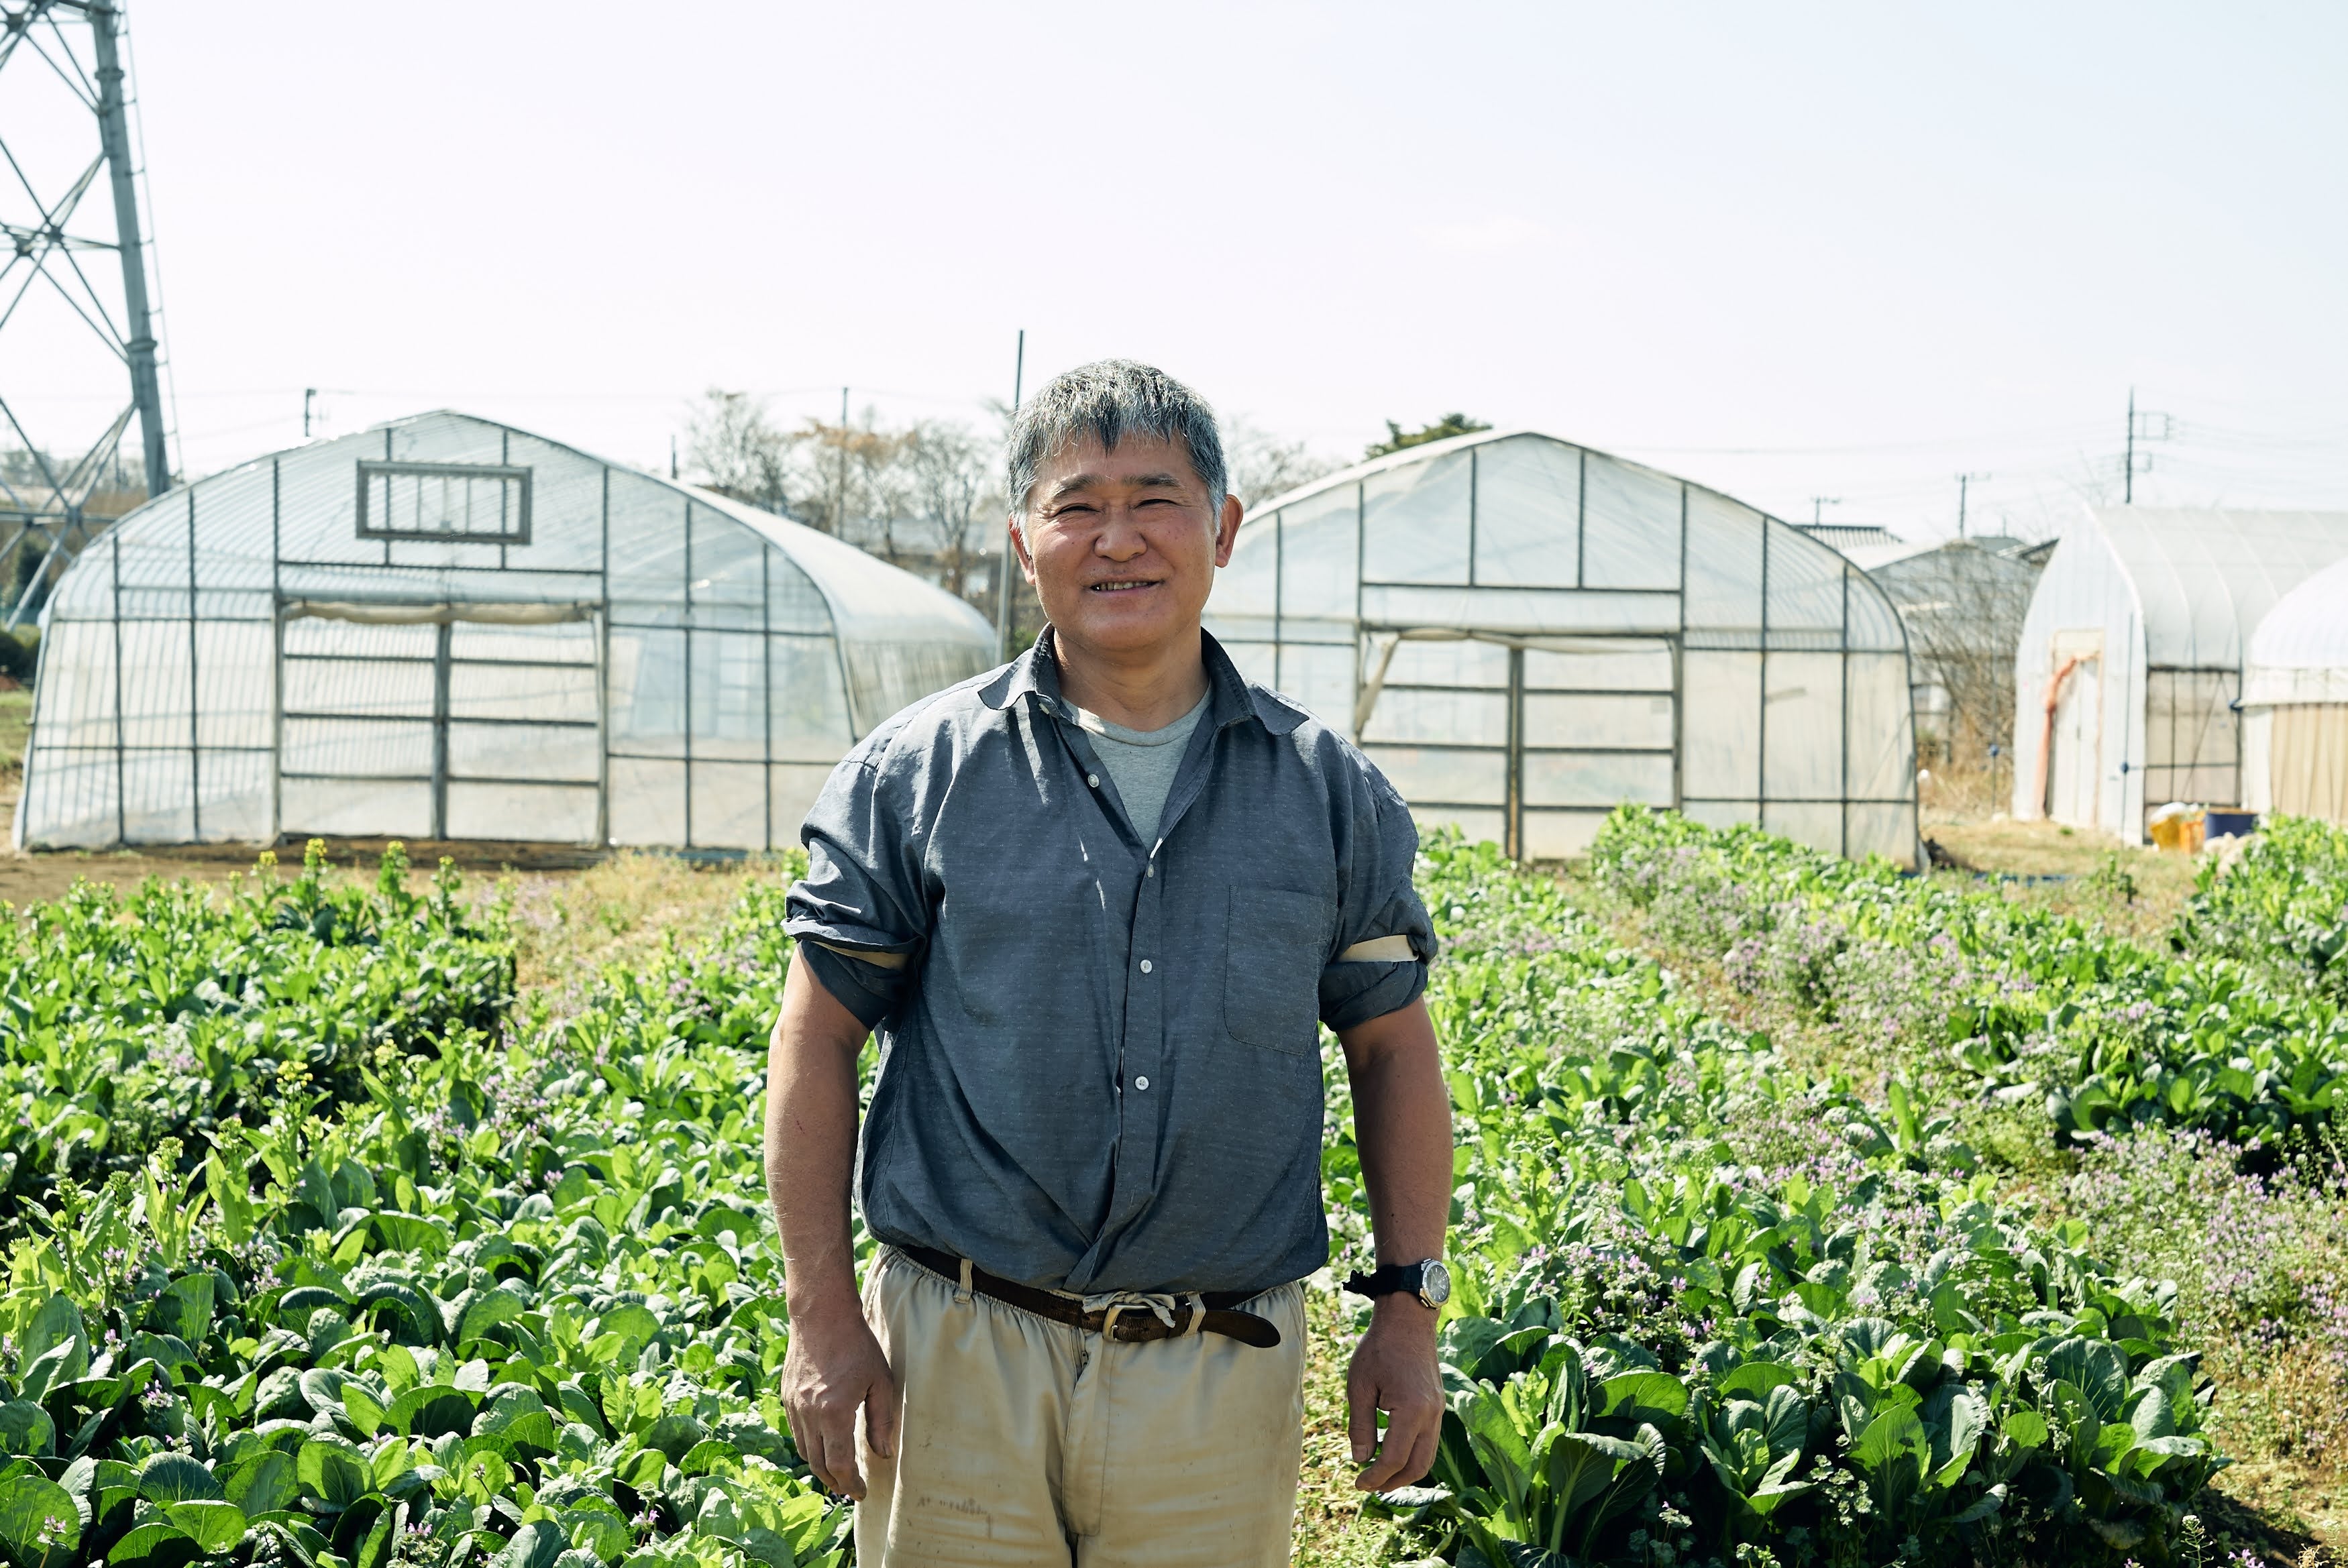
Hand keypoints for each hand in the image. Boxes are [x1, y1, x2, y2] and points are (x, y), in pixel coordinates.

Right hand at [778, 1308, 897, 1499]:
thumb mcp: (879, 1381)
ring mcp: (795, 1407)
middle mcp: (810, 1415)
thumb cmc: (857, 1346)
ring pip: (804, 1451)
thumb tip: (882, 1454)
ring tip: (838, 1474)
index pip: (840, 1465)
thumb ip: (881, 1421)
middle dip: (836, 1482)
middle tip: (851, 1489)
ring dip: (821, 1468)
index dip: (851, 1484)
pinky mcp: (787, 1398)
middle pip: (819, 1465)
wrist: (821, 1316)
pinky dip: (810, 1447)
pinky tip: (824, 1445)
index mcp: (834, 1413)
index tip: (861, 1493)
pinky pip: (797, 1433)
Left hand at [1346, 1295, 1442, 1492]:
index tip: (1358, 1484)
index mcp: (1412, 1411)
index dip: (1375, 1477)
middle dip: (1394, 1482)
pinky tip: (1393, 1450)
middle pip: (1418, 1466)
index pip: (1393, 1459)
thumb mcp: (1360, 1385)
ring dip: (1406, 1470)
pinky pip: (1429, 1440)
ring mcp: (1439, 1411)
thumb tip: (1360, 1459)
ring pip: (1428, 1456)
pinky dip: (1413, 1453)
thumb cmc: (1379, 1348)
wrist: (1408, 1319)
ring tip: (1381, 1475)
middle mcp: (1431, 1415)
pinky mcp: (1438, 1405)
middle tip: (1370, 1486)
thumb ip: (1360, 1425)